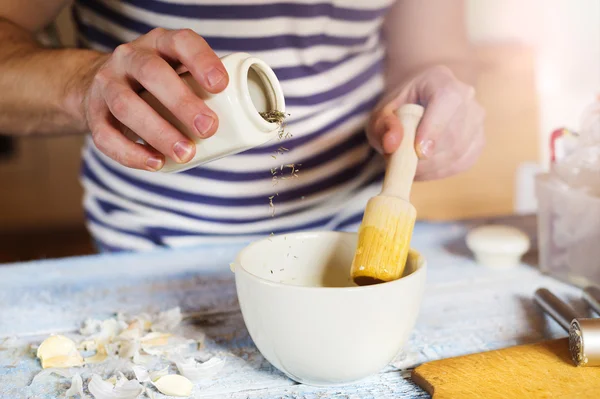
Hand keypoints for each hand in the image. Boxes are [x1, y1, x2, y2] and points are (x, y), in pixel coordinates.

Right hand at [81, 28, 226, 170]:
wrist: (97, 87)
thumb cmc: (155, 85)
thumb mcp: (176, 73)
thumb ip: (201, 89)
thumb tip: (244, 122)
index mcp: (160, 44)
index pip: (181, 42)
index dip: (201, 60)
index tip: (221, 86)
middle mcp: (130, 58)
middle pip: (152, 74)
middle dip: (182, 103)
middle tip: (209, 128)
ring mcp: (107, 84)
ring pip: (127, 105)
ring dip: (159, 132)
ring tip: (186, 153)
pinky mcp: (93, 113)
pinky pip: (106, 135)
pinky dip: (131, 153)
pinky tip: (156, 163)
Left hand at [367, 65, 484, 180]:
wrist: (417, 106)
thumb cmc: (398, 110)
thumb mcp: (381, 114)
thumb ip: (383, 126)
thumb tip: (392, 144)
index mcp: (439, 79)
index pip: (446, 100)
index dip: (434, 127)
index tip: (419, 152)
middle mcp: (465, 95)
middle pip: (453, 132)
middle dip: (427, 157)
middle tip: (403, 166)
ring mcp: (476, 118)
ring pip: (459, 151)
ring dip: (431, 167)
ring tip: (409, 168)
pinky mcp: (478, 140)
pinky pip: (462, 162)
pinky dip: (440, 172)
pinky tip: (424, 170)